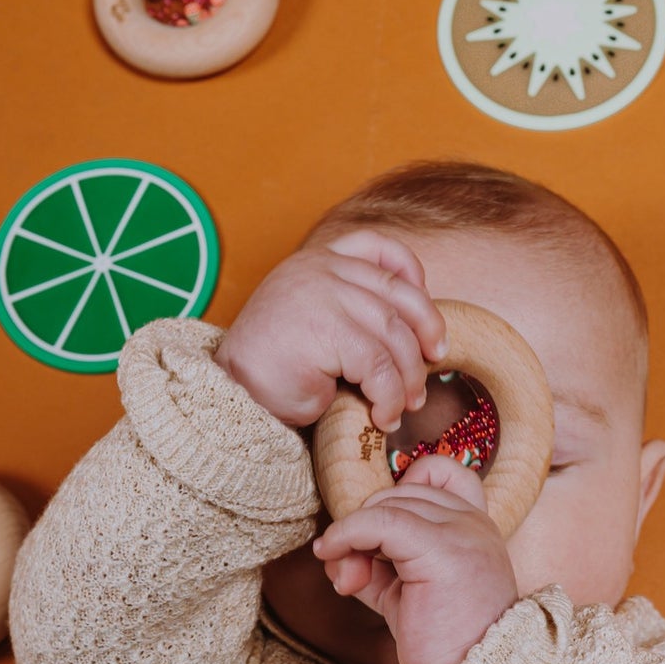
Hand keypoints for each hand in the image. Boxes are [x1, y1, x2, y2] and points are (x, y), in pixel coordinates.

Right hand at [213, 228, 448, 432]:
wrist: (231, 394)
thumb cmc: (274, 369)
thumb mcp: (316, 323)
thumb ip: (352, 310)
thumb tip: (418, 336)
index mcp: (318, 261)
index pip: (378, 248)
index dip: (413, 275)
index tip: (425, 313)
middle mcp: (321, 270)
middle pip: (399, 294)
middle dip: (426, 331)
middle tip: (433, 364)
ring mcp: (323, 295)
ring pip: (393, 335)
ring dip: (408, 377)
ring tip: (405, 405)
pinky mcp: (327, 329)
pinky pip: (379, 366)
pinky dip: (389, 396)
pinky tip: (383, 415)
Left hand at [311, 452, 519, 663]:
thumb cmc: (442, 644)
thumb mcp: (403, 593)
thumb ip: (374, 563)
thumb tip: (332, 548)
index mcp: (476, 527)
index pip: (438, 471)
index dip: (398, 488)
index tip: (376, 532)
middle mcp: (474, 523)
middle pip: (400, 490)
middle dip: (364, 524)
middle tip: (348, 571)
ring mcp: (462, 532)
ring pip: (386, 504)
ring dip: (351, 536)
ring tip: (347, 579)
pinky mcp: (442, 550)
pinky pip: (378, 522)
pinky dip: (346, 536)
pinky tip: (334, 559)